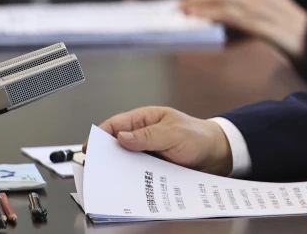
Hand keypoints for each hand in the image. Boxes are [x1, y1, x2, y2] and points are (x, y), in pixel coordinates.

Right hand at [95, 106, 232, 175]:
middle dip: (106, 155)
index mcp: (145, 119)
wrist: (216, 154)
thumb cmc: (198, 135)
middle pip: (116, 144)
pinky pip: (136, 172)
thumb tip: (122, 137)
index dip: (100, 136)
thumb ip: (149, 135)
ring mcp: (146, 151)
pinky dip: (131, 178)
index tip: (90, 149)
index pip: (116, 124)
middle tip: (97, 168)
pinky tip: (128, 186)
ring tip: (110, 180)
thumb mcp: (175, 132)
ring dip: (118, 169)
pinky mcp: (151, 166)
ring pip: (124, 160)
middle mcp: (142, 135)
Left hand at [181, 0, 306, 59]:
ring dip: (199, 4)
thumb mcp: (268, 5)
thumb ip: (247, 2)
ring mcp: (257, 4)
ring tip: (185, 11)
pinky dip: (209, 14)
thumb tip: (218, 7)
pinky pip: (226, 13)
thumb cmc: (287, 26)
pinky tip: (198, 18)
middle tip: (184, 5)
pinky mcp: (256, 20)